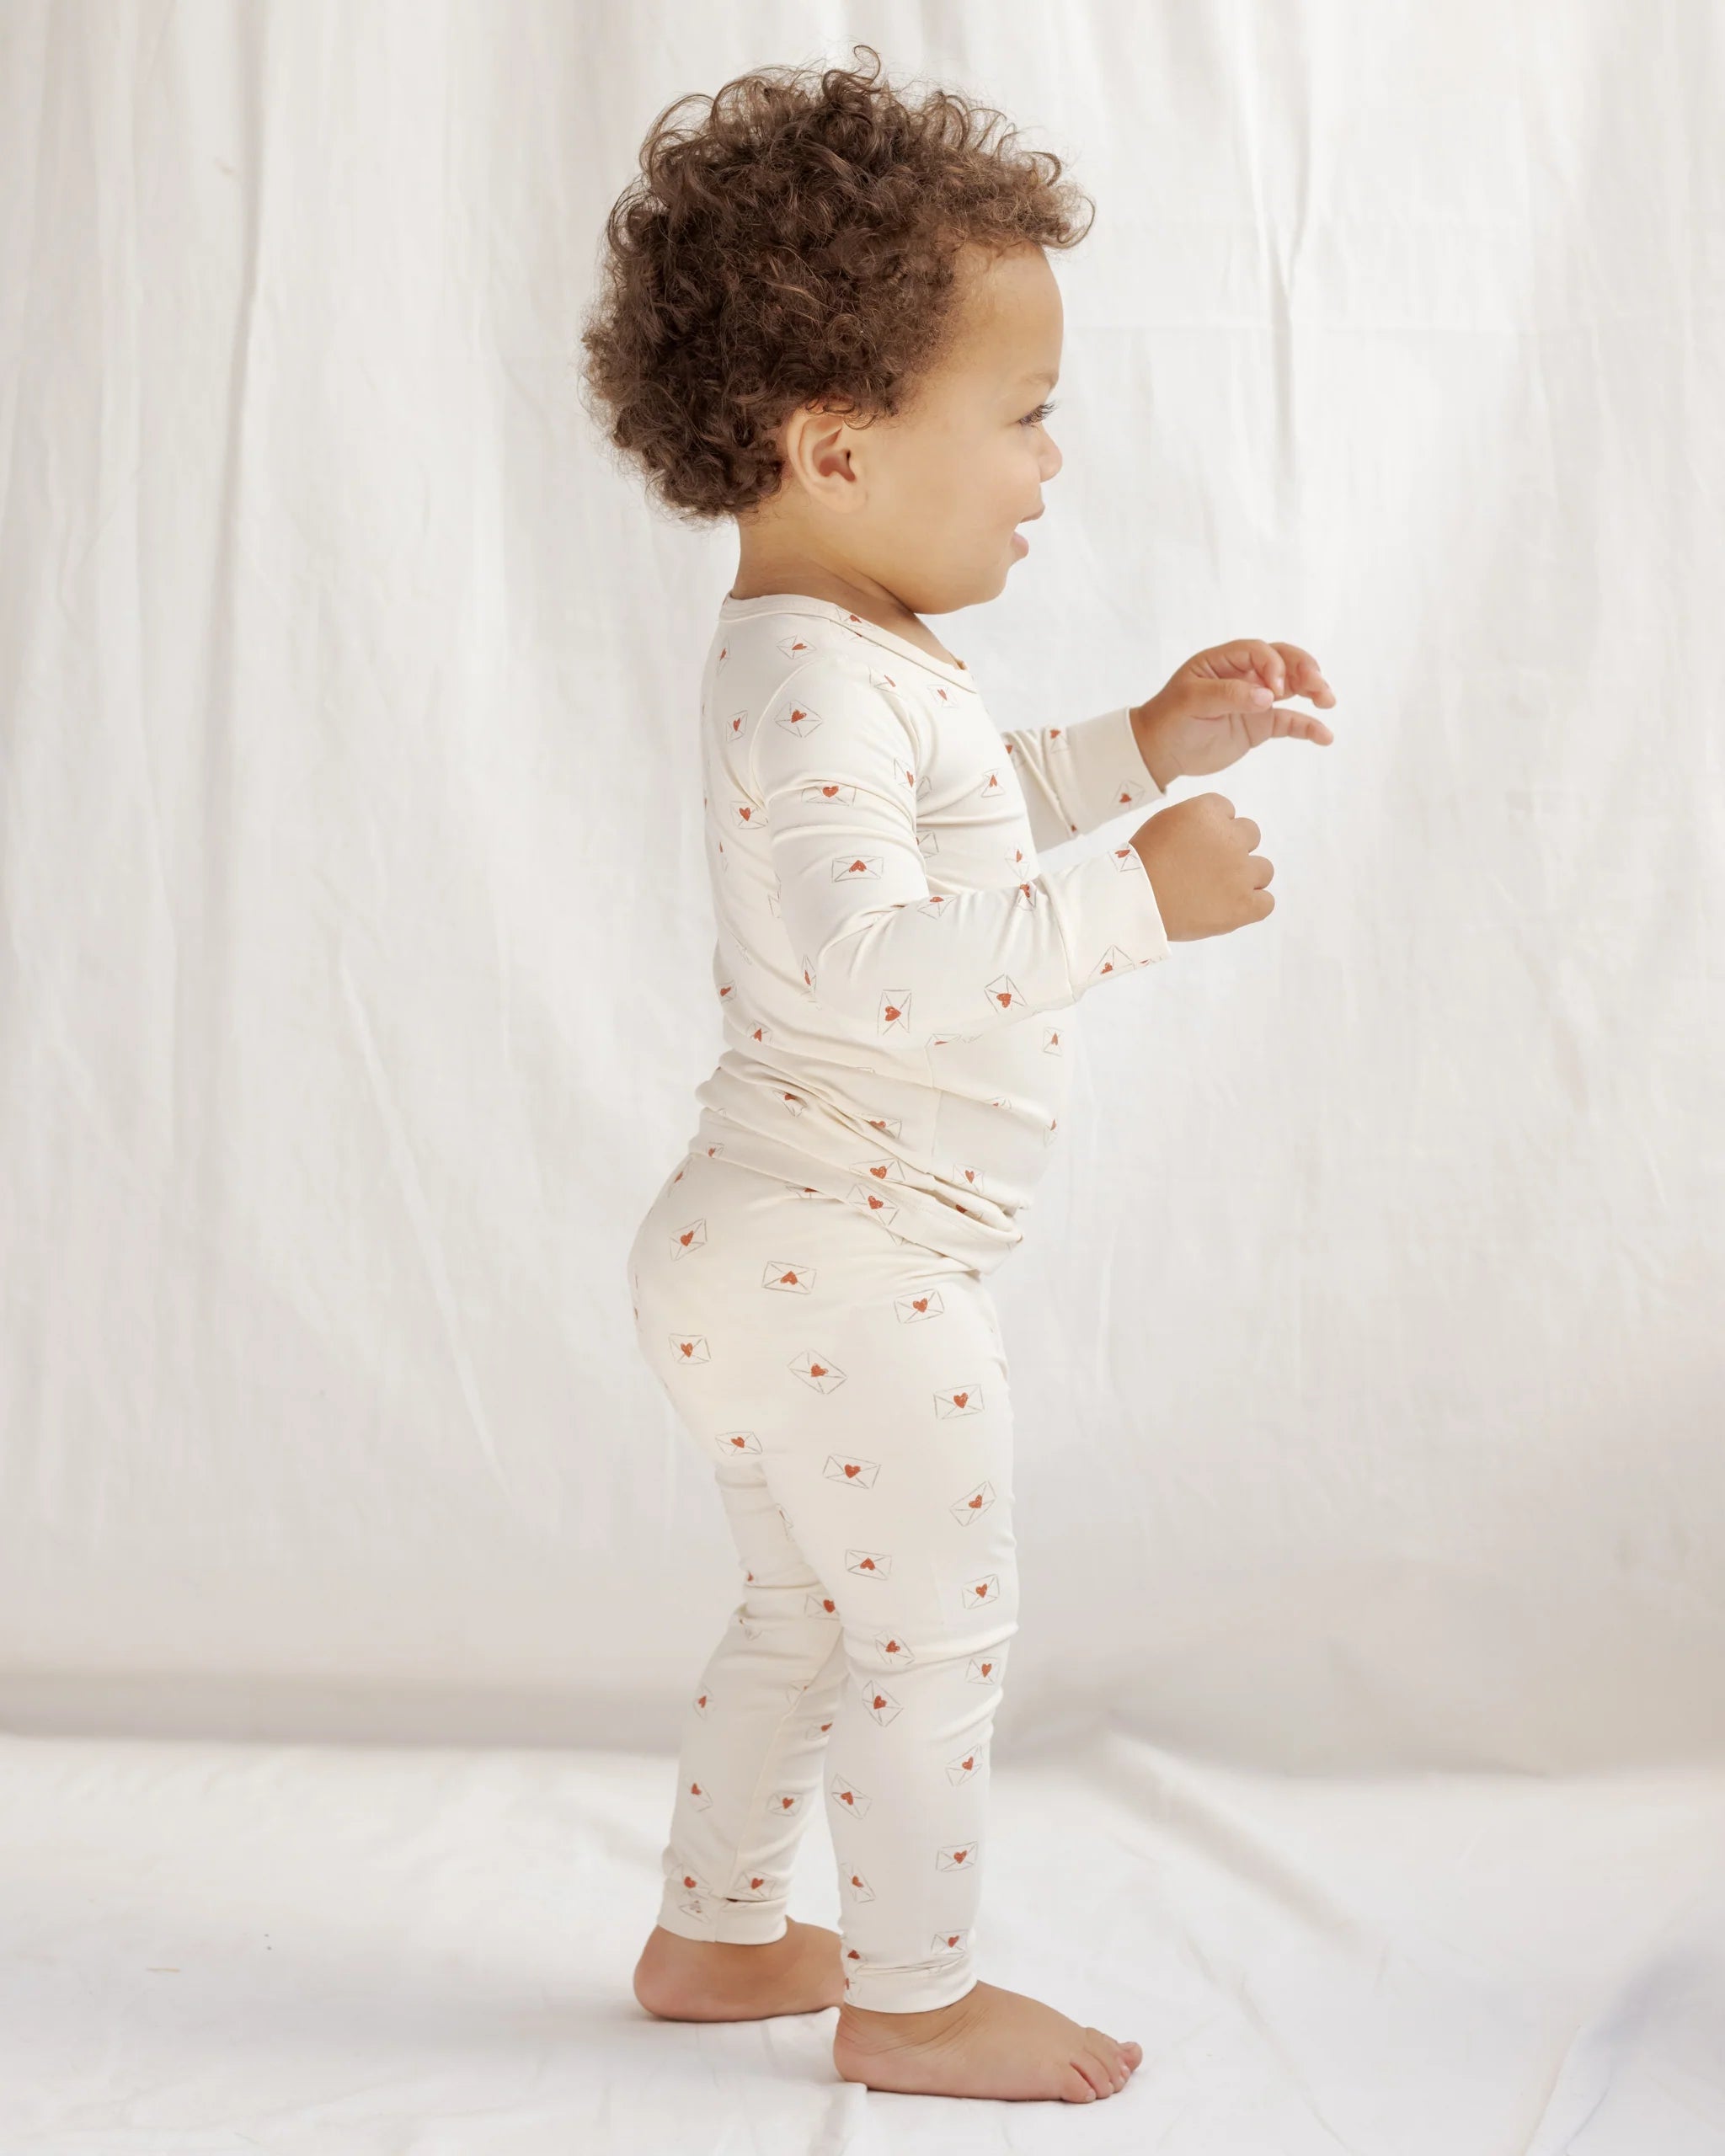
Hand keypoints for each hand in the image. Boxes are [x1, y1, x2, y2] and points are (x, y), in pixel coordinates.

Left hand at [1130, 640, 1335, 787]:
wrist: (1160, 751)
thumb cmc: (1169, 719)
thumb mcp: (1192, 702)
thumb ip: (1229, 695)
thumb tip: (1269, 697)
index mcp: (1225, 661)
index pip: (1259, 651)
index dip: (1273, 665)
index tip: (1276, 690)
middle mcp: (1245, 675)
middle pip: (1284, 662)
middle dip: (1304, 670)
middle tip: (1319, 686)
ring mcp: (1255, 699)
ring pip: (1293, 687)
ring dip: (1313, 690)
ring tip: (1328, 701)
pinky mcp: (1260, 724)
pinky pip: (1290, 722)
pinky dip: (1308, 727)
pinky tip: (1325, 736)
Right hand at [1130, 793, 1273, 940]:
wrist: (1134, 902)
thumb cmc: (1141, 864)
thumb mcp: (1165, 824)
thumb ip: (1196, 822)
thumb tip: (1214, 831)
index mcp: (1208, 812)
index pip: (1227, 811)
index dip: (1212, 829)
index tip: (1195, 845)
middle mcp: (1230, 838)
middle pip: (1250, 834)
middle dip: (1233, 849)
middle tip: (1206, 868)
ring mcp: (1241, 873)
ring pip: (1264, 869)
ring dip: (1246, 877)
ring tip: (1218, 891)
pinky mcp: (1245, 905)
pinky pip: (1267, 902)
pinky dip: (1253, 905)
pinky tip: (1232, 908)